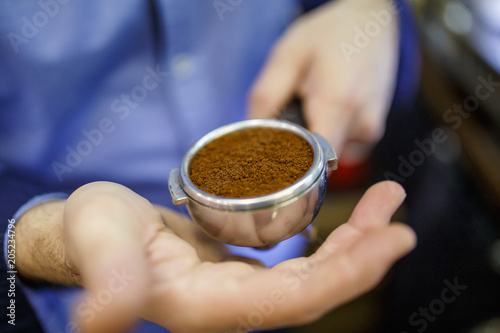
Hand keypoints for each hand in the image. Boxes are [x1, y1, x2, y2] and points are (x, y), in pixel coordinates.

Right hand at [15, 181, 414, 332]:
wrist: (89, 233)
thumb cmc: (93, 235)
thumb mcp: (100, 245)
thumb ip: (111, 279)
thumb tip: (103, 317)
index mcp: (208, 307)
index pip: (295, 301)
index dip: (348, 275)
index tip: (392, 237)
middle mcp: (232, 306)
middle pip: (316, 289)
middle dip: (364, 254)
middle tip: (397, 208)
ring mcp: (238, 288)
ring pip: (311, 275)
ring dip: (352, 243)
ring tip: (381, 203)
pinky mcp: (237, 268)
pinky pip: (295, 262)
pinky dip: (326, 240)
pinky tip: (342, 220)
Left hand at [248, 0, 398, 163]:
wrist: (372, 23)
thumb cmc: (328, 34)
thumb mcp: (287, 56)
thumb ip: (266, 97)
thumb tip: (252, 136)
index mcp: (338, 104)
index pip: (312, 161)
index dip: (287, 165)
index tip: (270, 157)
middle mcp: (361, 124)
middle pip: (317, 161)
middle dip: (295, 149)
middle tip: (284, 121)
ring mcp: (370, 131)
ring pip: (328, 155)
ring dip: (312, 141)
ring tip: (308, 107)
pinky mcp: (372, 132)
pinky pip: (341, 148)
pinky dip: (326, 135)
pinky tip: (323, 111)